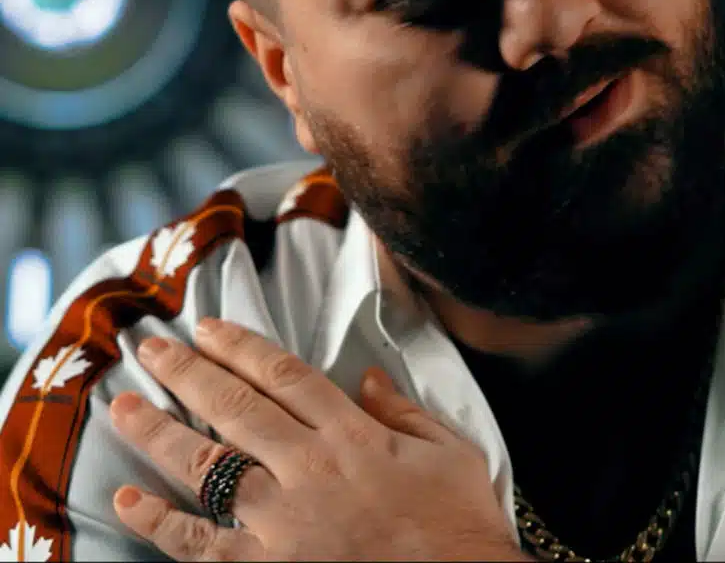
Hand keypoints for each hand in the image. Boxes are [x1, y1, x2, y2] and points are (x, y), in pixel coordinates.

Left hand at [109, 319, 526, 561]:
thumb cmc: (459, 527)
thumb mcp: (450, 452)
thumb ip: (405, 410)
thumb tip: (368, 376)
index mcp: (354, 434)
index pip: (286, 376)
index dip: (243, 346)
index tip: (209, 327)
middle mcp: (310, 468)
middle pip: (236, 408)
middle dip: (189, 372)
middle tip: (152, 348)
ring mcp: (282, 522)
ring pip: (208, 465)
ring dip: (159, 433)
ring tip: (123, 406)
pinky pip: (199, 543)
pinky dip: (158, 522)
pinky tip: (127, 500)